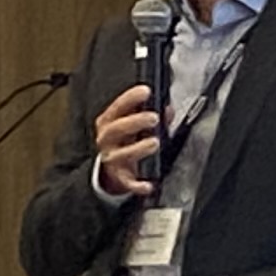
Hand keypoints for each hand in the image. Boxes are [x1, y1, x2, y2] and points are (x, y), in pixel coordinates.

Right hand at [94, 85, 160, 200]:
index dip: (130, 98)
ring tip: (154, 142)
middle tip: (153, 117)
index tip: (145, 90)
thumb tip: (168, 108)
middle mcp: (107, 140)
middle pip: (115, 129)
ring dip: (137, 148)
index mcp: (109, 124)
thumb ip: (152, 117)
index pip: (117, 108)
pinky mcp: (120, 179)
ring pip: (120, 154)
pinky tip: (148, 185)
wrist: (111, 172)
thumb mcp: (135, 127)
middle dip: (134, 121)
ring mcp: (112, 159)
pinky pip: (128, 183)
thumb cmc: (126, 143)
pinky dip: (138, 185)